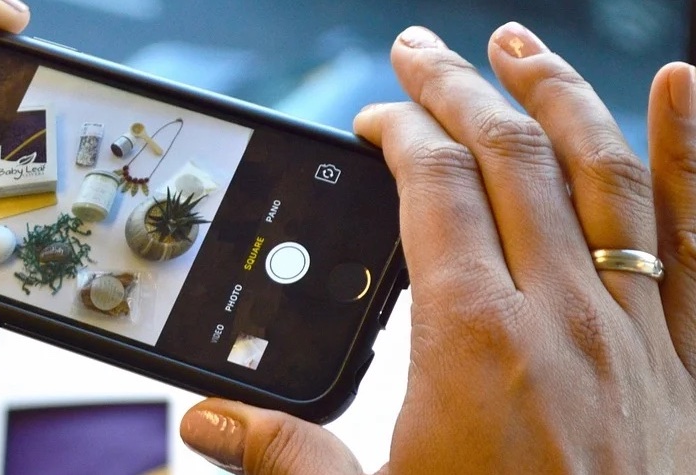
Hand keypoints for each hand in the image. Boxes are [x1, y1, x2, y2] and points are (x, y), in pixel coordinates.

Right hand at [179, 23, 695, 472]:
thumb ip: (286, 458)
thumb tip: (205, 422)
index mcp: (474, 345)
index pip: (435, 191)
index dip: (399, 134)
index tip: (372, 119)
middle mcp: (563, 319)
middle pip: (511, 159)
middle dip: (460, 90)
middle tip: (421, 48)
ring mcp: (636, 334)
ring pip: (603, 175)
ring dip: (558, 95)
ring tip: (519, 44)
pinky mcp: (688, 361)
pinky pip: (695, 236)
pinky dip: (691, 153)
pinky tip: (681, 85)